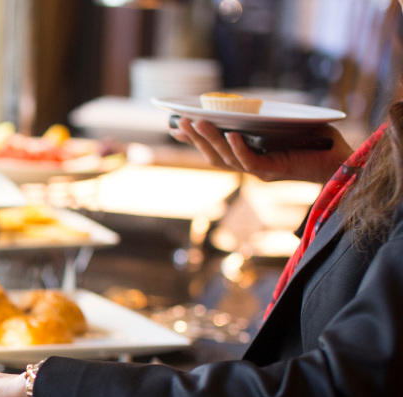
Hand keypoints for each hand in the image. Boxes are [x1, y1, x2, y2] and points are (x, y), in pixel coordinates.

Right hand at [170, 117, 351, 183]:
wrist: (341, 161)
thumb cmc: (317, 142)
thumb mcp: (286, 125)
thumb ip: (266, 119)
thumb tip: (245, 103)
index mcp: (250, 156)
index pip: (215, 150)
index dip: (195, 140)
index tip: (176, 128)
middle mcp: (251, 166)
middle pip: (214, 156)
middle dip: (196, 139)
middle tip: (180, 122)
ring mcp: (260, 170)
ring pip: (226, 159)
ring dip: (210, 141)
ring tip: (198, 123)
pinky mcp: (274, 171)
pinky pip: (250, 161)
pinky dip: (239, 148)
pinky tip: (231, 134)